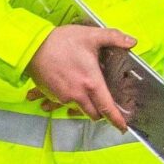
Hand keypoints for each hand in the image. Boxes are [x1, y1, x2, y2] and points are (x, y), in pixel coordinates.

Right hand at [23, 24, 137, 129]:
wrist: (32, 46)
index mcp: (91, 83)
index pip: (107, 108)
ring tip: (86, 94)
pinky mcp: (52, 95)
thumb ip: (114, 37)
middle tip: (105, 106)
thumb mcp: (91, 35)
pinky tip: (69, 90)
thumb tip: (132, 42)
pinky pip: (64, 104)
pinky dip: (69, 101)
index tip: (123, 127)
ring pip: (79, 110)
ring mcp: (63, 97)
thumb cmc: (61, 41)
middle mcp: (78, 95)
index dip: (117, 120)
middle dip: (101, 113)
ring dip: (85, 106)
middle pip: (93, 114)